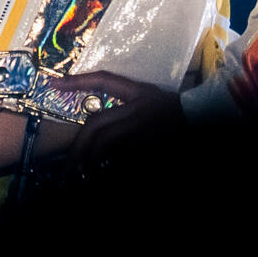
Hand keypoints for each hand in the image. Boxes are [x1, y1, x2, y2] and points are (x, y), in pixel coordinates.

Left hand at [47, 70, 185, 168]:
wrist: (204, 117)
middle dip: (79, 146)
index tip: (53, 83)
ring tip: (82, 176)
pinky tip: (100, 174)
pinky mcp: (149, 144)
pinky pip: (124, 157)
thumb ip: (122, 102)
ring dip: (91, 159)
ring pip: (107, 142)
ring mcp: (143, 128)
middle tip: (68, 167)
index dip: (78, 81)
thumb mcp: (147, 97)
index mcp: (137, 94)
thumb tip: (90, 118)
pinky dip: (110, 166)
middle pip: (97, 123)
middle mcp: (137, 109)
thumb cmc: (173, 109)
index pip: (104, 80)